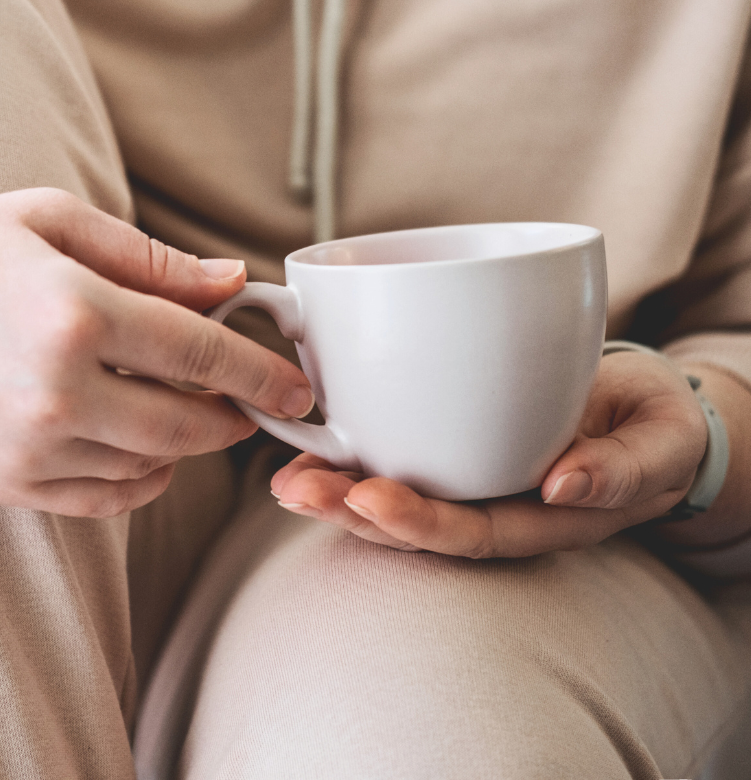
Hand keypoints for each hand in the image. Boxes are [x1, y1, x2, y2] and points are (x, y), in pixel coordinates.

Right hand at [0, 188, 312, 515]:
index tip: (297, 384)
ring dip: (188, 445)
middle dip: (236, 416)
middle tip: (252, 400)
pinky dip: (140, 476)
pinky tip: (137, 441)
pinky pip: (103, 500)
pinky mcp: (3, 485)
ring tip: (187, 408)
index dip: (261, 370)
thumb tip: (231, 282)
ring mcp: (27, 449)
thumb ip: (149, 257)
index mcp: (72, 311)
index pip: (201, 351)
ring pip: (151, 469)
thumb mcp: (46, 221)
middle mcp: (55, 391)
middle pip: (188, 424)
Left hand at [269, 351, 706, 557]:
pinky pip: (398, 450)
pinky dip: (350, 446)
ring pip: (394, 490)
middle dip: (349, 510)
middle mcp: (493, 504)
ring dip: (335, 485)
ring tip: (282, 476)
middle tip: (295, 489)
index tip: (369, 498)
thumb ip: (621, 469)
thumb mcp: (659, 445)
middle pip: (413, 520)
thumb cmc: (651, 428)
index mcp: (539, 519)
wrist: (643, 411)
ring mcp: (469, 476)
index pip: (469, 531)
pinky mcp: (453, 439)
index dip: (417, 522)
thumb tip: (561, 486)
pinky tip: (308, 436)